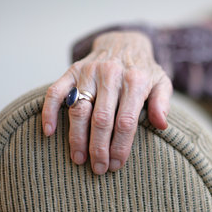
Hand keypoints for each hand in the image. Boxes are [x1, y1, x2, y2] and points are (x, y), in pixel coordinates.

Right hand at [42, 31, 172, 173]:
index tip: (116, 165)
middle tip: (98, 169)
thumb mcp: (161, 83)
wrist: (124, 43)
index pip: (126, 121)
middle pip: (101, 119)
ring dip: (76, 138)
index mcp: (135, 80)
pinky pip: (55, 92)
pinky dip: (49, 112)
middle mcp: (110, 74)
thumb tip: (161, 125)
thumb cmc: (144, 72)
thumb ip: (162, 103)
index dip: (120, 146)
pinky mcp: (72, 70)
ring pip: (78, 109)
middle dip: (99, 148)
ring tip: (78, 159)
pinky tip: (49, 132)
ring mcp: (88, 72)